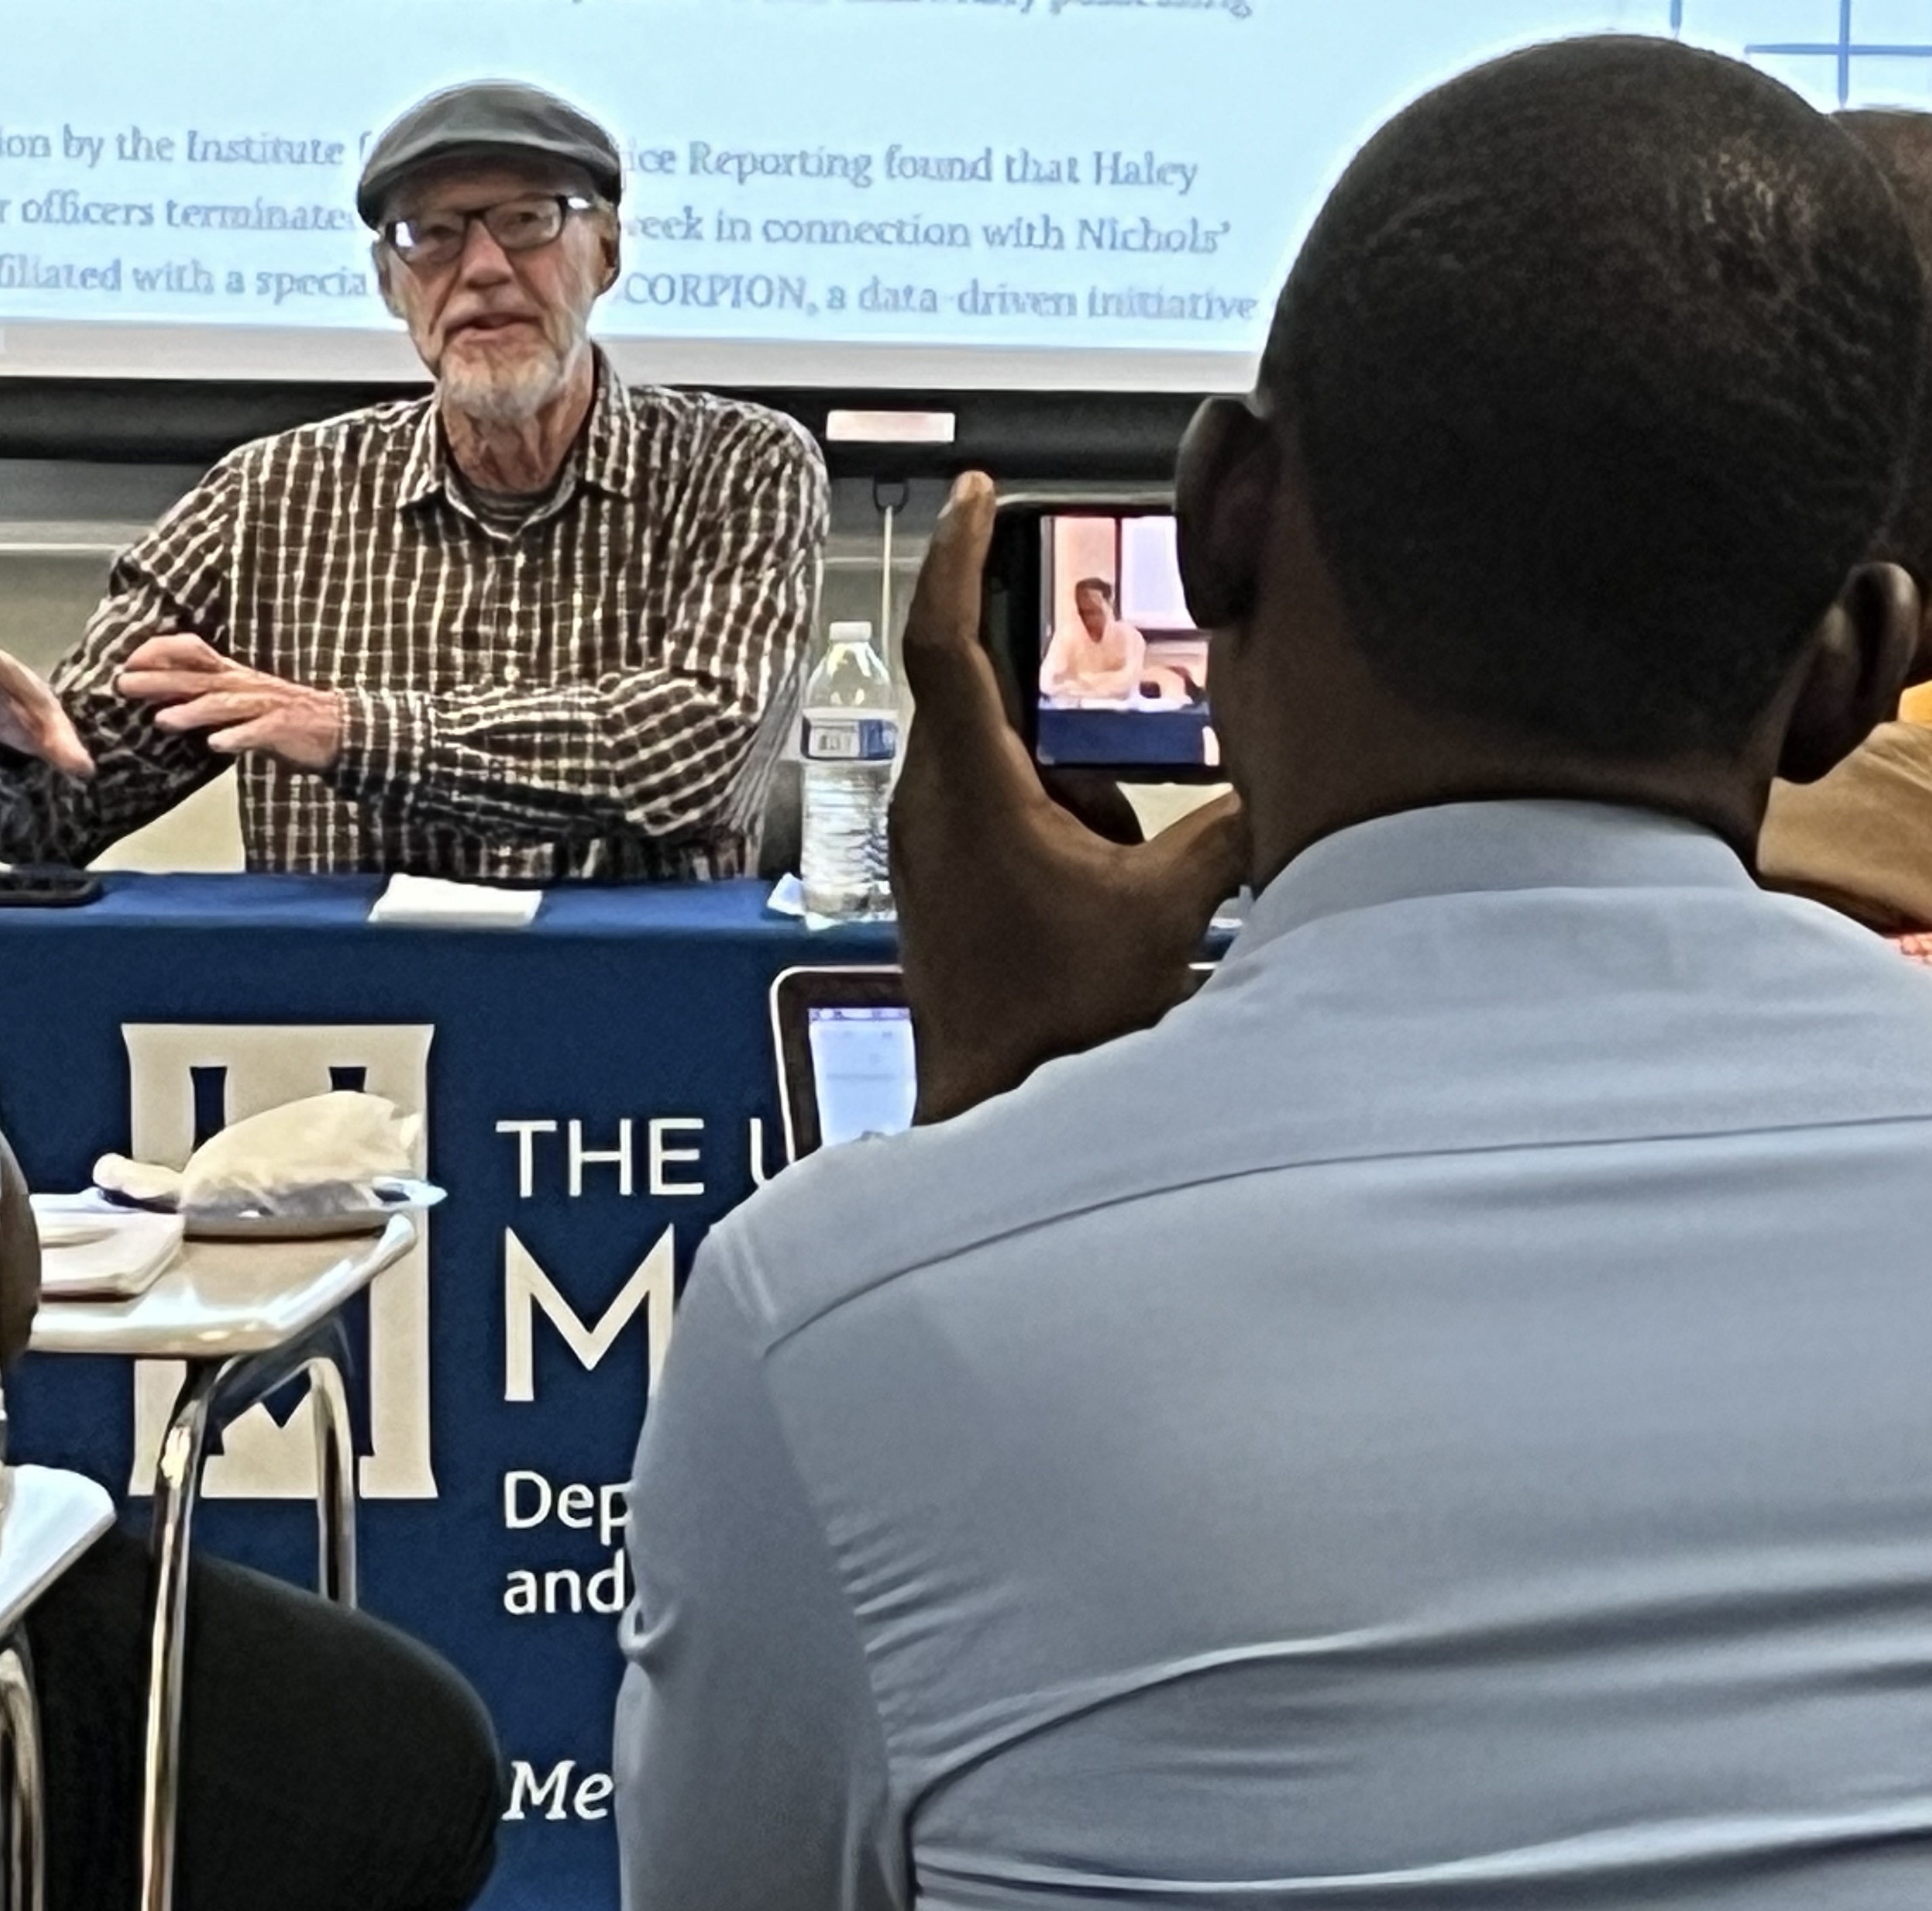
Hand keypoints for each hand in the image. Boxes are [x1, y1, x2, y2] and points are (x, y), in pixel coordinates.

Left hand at [114, 634, 342, 771]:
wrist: (337, 729)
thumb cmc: (284, 718)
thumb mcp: (242, 701)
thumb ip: (208, 701)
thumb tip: (166, 703)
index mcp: (233, 676)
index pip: (192, 652)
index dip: (160, 652)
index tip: (128, 661)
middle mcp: (245, 685)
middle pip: (197, 679)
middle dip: (159, 681)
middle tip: (123, 685)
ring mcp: (264, 707)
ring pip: (222, 706)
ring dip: (192, 712)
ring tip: (163, 721)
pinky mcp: (281, 731)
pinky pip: (256, 734)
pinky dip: (236, 738)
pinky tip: (216, 745)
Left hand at [893, 472, 1247, 1123]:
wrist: (998, 1113)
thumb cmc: (1060, 1023)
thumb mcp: (1168, 912)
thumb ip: (1230, 830)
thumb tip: (1291, 781)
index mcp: (970, 795)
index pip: (945, 640)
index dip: (959, 555)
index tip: (976, 493)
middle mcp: (928, 809)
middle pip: (991, 703)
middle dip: (1062, 713)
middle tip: (1117, 739)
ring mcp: (923, 848)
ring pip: (1003, 765)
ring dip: (1072, 794)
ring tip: (1112, 875)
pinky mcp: (937, 882)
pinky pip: (999, 815)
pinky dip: (1056, 828)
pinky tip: (1095, 897)